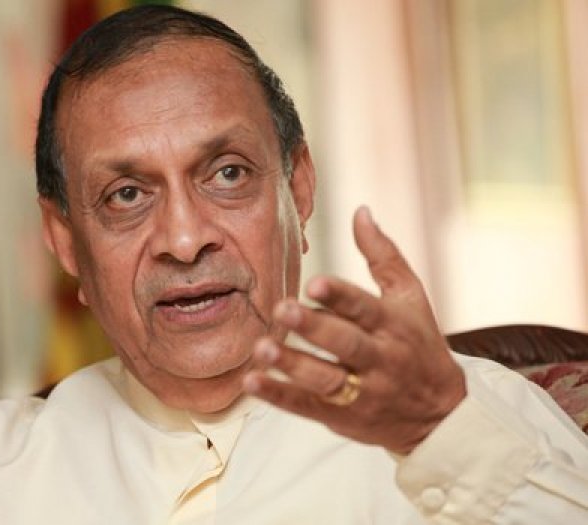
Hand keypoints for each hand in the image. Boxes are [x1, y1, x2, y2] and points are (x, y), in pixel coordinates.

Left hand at [243, 207, 465, 453]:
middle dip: (314, 328)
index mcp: (393, 324)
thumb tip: (360, 210)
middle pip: (345, 343)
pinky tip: (252, 382)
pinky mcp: (344, 416)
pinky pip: (308, 407)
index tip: (314, 282)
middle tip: (282, 309)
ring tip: (261, 349)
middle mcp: (380, 358)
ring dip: (291, 365)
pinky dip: (279, 396)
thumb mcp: (410, 296)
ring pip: (325, 379)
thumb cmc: (419, 342)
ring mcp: (362, 391)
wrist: (440, 414)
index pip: (365, 307)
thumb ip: (383, 255)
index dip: (340, 295)